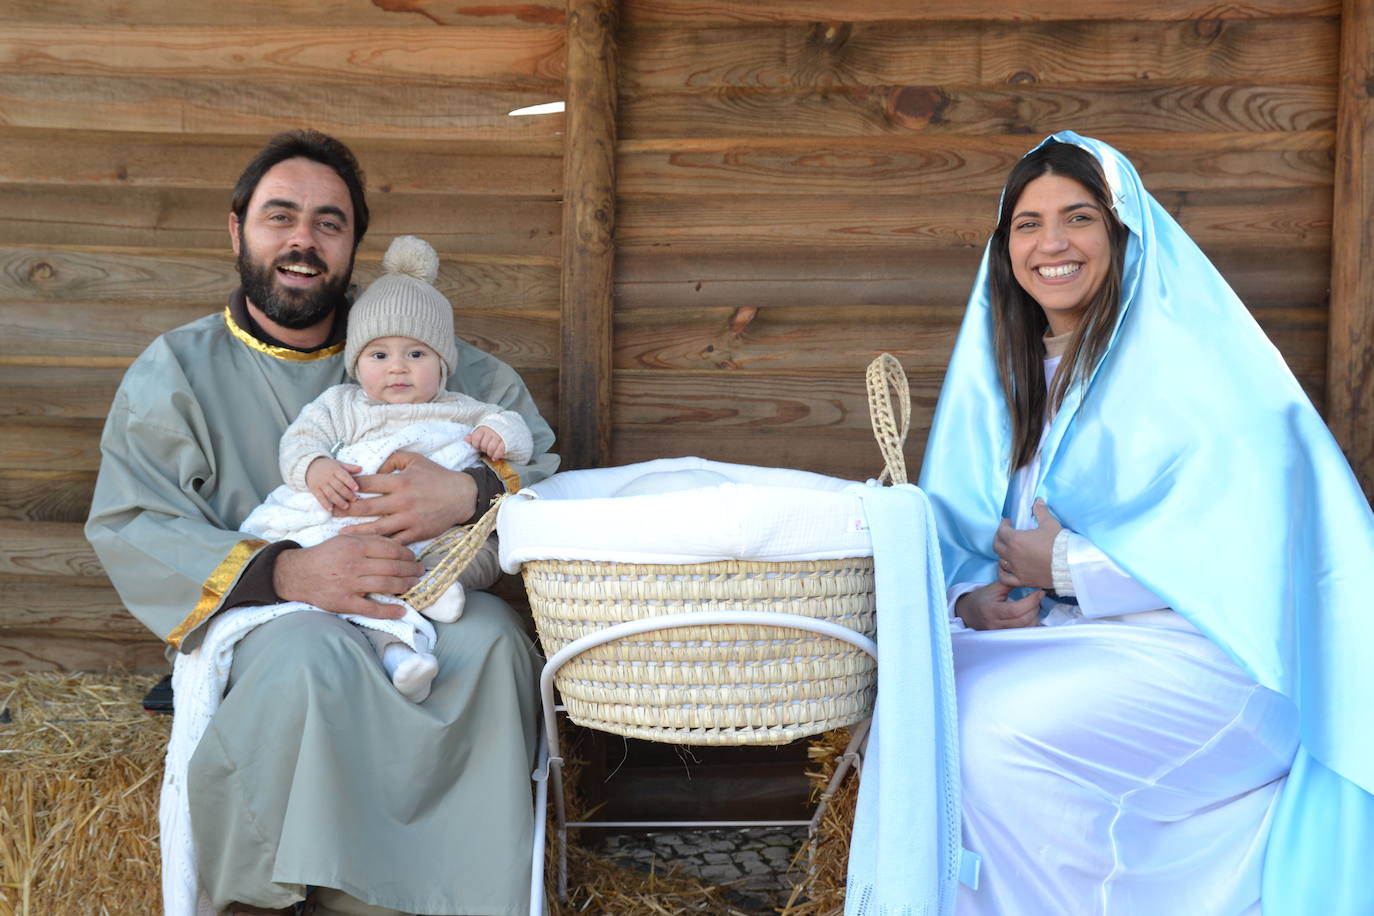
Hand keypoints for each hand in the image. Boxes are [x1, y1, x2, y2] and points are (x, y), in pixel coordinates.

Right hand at [272, 534, 421, 617]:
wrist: (299, 574)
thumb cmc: (325, 555)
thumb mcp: (345, 540)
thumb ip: (369, 540)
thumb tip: (395, 544)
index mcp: (356, 546)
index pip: (390, 549)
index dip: (407, 554)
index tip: (414, 557)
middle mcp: (355, 564)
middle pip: (392, 567)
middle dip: (411, 570)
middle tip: (420, 571)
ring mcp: (350, 585)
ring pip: (386, 585)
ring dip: (405, 586)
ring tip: (414, 584)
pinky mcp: (345, 602)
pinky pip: (371, 609)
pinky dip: (388, 610)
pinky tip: (402, 611)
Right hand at [305, 456, 361, 511]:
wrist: (310, 466)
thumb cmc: (328, 466)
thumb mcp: (339, 464)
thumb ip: (349, 467)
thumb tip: (361, 468)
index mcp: (335, 470)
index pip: (344, 476)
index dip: (350, 482)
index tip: (357, 489)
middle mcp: (328, 477)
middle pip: (338, 486)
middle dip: (347, 494)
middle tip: (354, 500)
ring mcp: (321, 483)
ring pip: (330, 493)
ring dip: (338, 501)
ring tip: (346, 507)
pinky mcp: (314, 489)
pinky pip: (320, 497)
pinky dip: (325, 504)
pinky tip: (331, 509)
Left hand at [341, 450, 476, 543]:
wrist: (462, 496)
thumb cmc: (436, 476)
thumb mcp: (415, 459)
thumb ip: (392, 459)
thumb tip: (373, 467)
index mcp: (400, 481)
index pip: (367, 484)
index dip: (350, 487)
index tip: (338, 490)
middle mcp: (402, 501)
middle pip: (366, 508)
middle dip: (346, 510)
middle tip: (332, 513)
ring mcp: (409, 519)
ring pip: (377, 528)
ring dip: (357, 531)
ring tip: (342, 534)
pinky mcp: (417, 533)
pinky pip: (395, 542)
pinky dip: (380, 545)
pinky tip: (367, 546)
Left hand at [466, 425, 506, 460]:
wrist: (505, 428)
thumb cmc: (490, 434)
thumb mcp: (481, 434)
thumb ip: (473, 437)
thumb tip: (465, 439)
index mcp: (483, 429)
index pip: (476, 438)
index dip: (476, 445)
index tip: (478, 446)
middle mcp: (491, 431)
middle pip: (484, 444)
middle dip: (484, 449)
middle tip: (485, 450)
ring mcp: (499, 436)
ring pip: (491, 448)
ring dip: (490, 453)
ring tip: (490, 454)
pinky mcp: (506, 441)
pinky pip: (500, 450)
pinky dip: (496, 455)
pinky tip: (494, 458)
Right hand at [955, 581, 1043, 629]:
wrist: (969, 612)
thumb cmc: (982, 598)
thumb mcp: (994, 587)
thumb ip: (1011, 583)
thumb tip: (1030, 579)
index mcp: (991, 610)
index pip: (1016, 609)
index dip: (1031, 601)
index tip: (1039, 593)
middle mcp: (995, 624)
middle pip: (1023, 620)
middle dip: (1035, 608)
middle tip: (1038, 598)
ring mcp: (1000, 632)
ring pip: (1026, 629)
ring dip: (1035, 617)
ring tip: (1034, 606)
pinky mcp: (1004, 637)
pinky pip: (1023, 633)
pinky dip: (1031, 624)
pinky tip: (1031, 615)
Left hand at [992, 499, 1062, 589]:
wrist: (1069, 564)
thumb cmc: (1059, 543)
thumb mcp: (1050, 523)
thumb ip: (1041, 511)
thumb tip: (1038, 500)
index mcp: (1016, 539)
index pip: (1001, 531)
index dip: (1003, 525)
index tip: (1008, 522)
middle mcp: (1012, 555)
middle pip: (997, 545)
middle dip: (999, 537)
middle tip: (1005, 534)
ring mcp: (1016, 569)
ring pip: (1000, 561)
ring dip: (1002, 554)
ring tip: (1008, 549)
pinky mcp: (1022, 580)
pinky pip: (1004, 577)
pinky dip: (1002, 572)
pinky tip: (1005, 568)